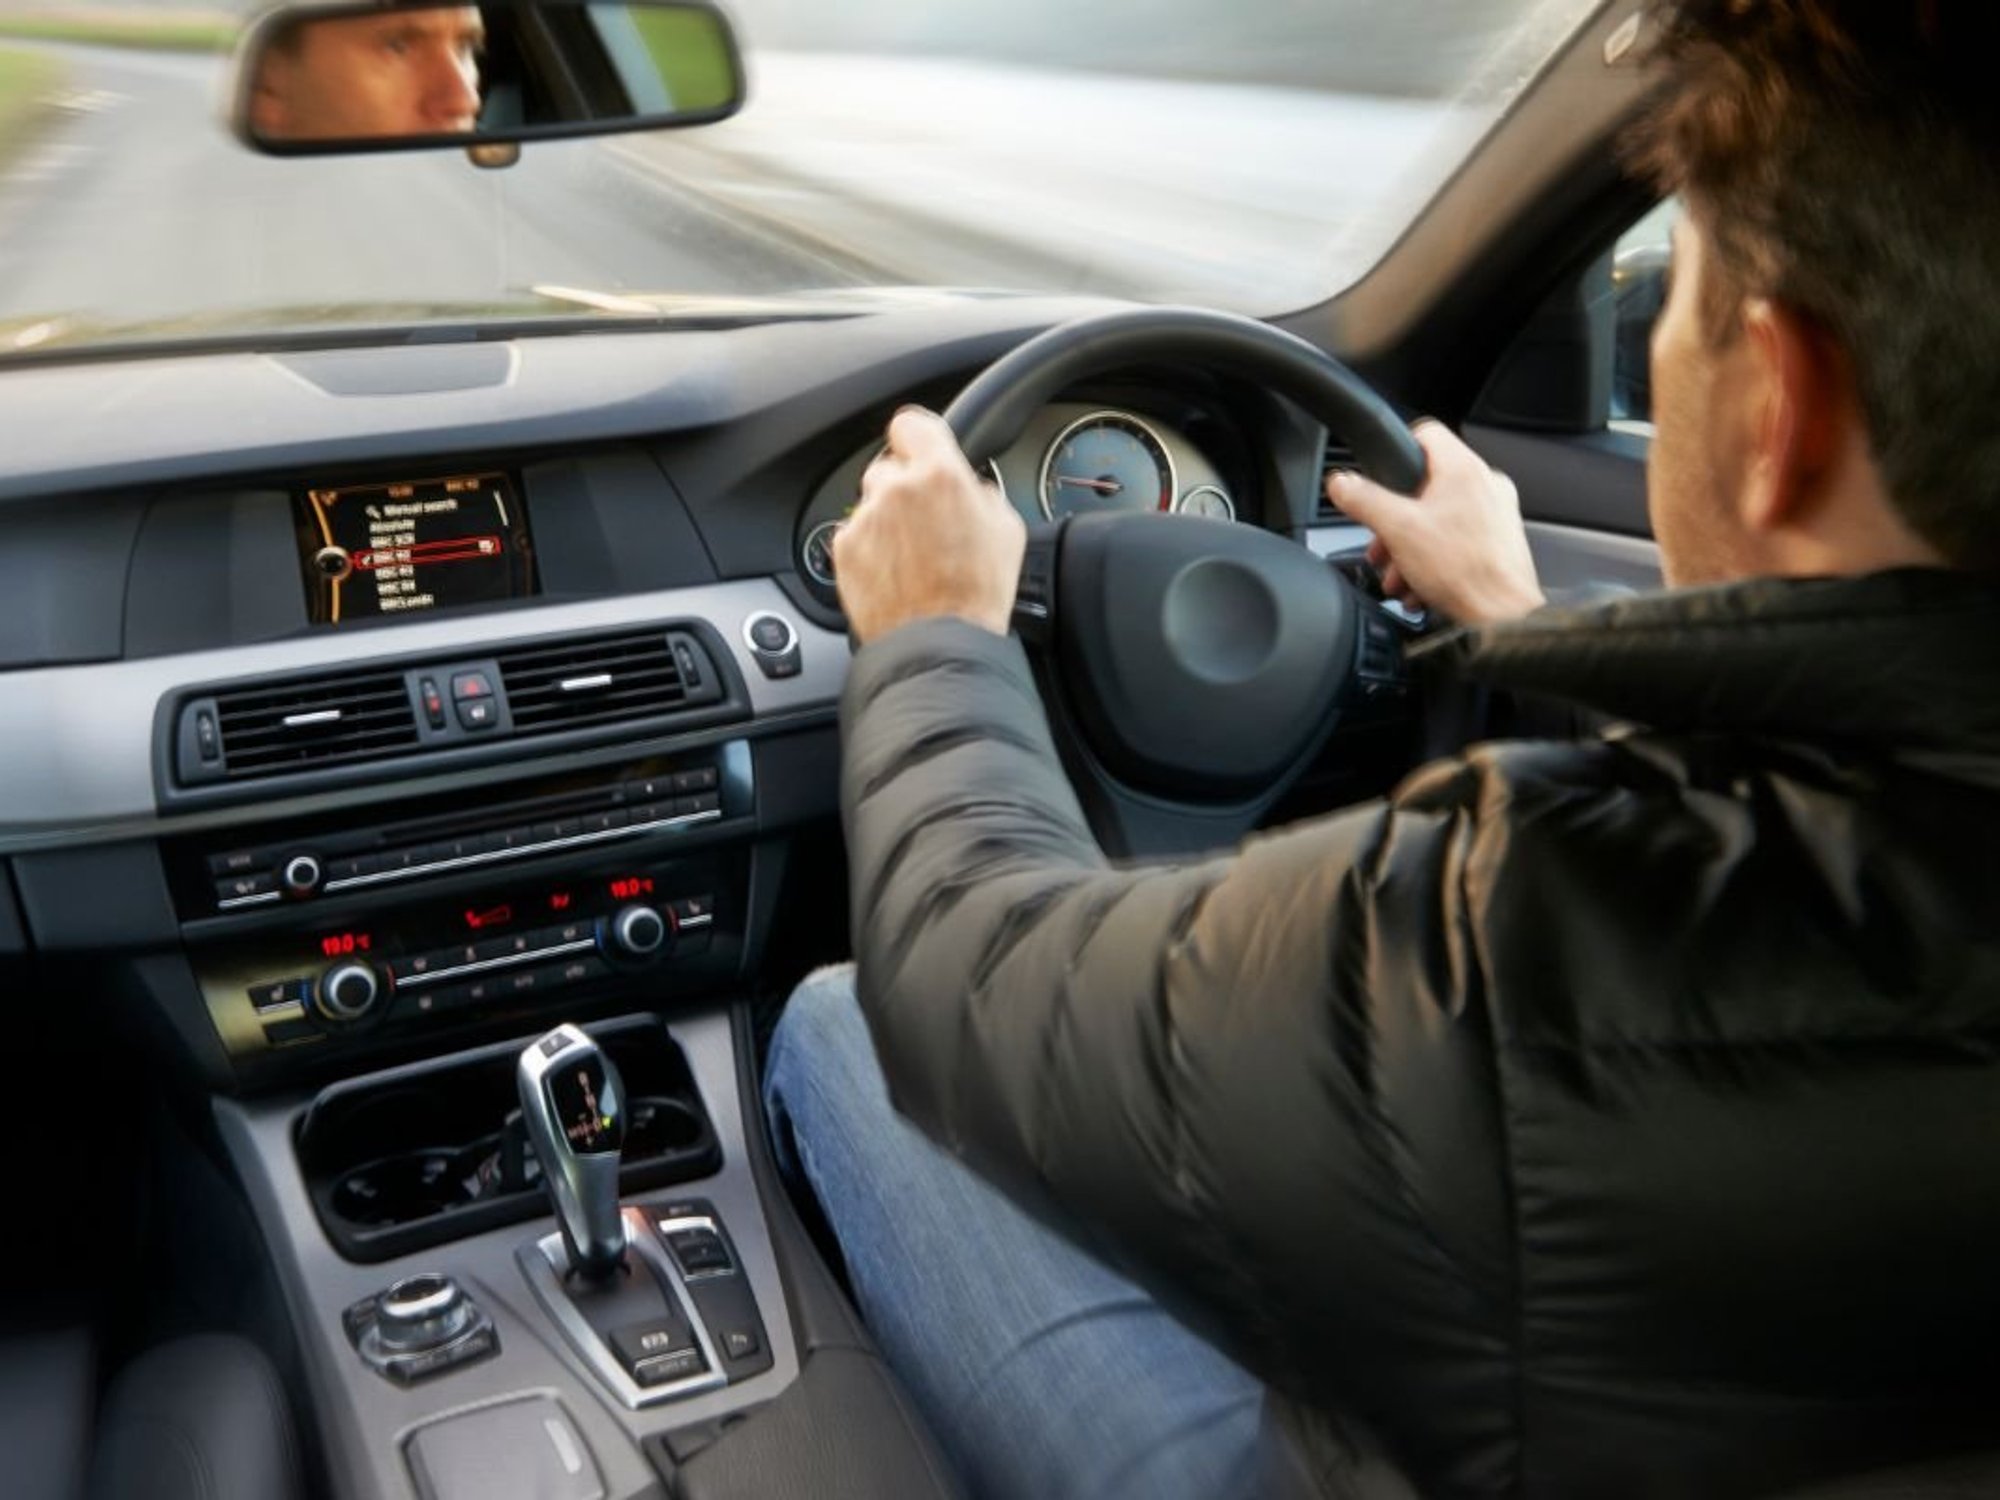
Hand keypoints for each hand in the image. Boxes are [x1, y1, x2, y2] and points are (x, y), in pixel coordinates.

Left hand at [836, 407, 1026, 645]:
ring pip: (871, 505)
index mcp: (940, 475)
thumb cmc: (976, 594)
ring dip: (886, 522)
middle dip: (904, 489)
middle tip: (925, 522)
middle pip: (889, 468)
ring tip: (912, 558)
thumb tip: (969, 489)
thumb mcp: (1006, 530)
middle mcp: (896, 489)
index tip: (919, 451)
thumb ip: (981, 493)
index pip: (910, 424)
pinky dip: (870, 551)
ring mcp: (865, 520)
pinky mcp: (845, 550)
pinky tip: (895, 575)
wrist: (939, 643)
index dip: (916, 439)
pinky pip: (855, 537)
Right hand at [1326, 423, 1544, 625]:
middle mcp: (1486, 485)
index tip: (1381, 478)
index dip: (1397, 453)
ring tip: (1399, 575)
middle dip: (1395, 521)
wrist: (1503, 618)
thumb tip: (1341, 483)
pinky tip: (1419, 586)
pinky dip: (1433, 561)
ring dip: (1409, 548)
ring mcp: (1496, 515)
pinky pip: (1456, 542)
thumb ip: (1364, 500)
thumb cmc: (1464, 572)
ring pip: (1438, 519)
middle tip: (1383, 545)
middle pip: (1425, 486)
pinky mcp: (1499, 544)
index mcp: (1463, 470)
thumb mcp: (1397, 530)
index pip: (1425, 435)